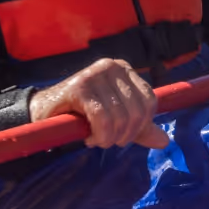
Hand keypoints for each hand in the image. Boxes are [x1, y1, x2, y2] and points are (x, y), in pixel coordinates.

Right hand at [27, 58, 168, 148]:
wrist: (44, 112)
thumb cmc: (82, 113)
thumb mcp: (116, 119)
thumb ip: (139, 128)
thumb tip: (164, 141)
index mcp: (124, 70)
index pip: (149, 101)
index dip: (141, 125)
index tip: (125, 135)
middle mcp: (112, 66)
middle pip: (136, 110)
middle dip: (125, 135)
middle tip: (108, 142)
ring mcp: (95, 74)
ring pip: (119, 117)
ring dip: (109, 138)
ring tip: (97, 140)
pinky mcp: (79, 87)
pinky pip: (102, 118)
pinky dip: (100, 135)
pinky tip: (89, 138)